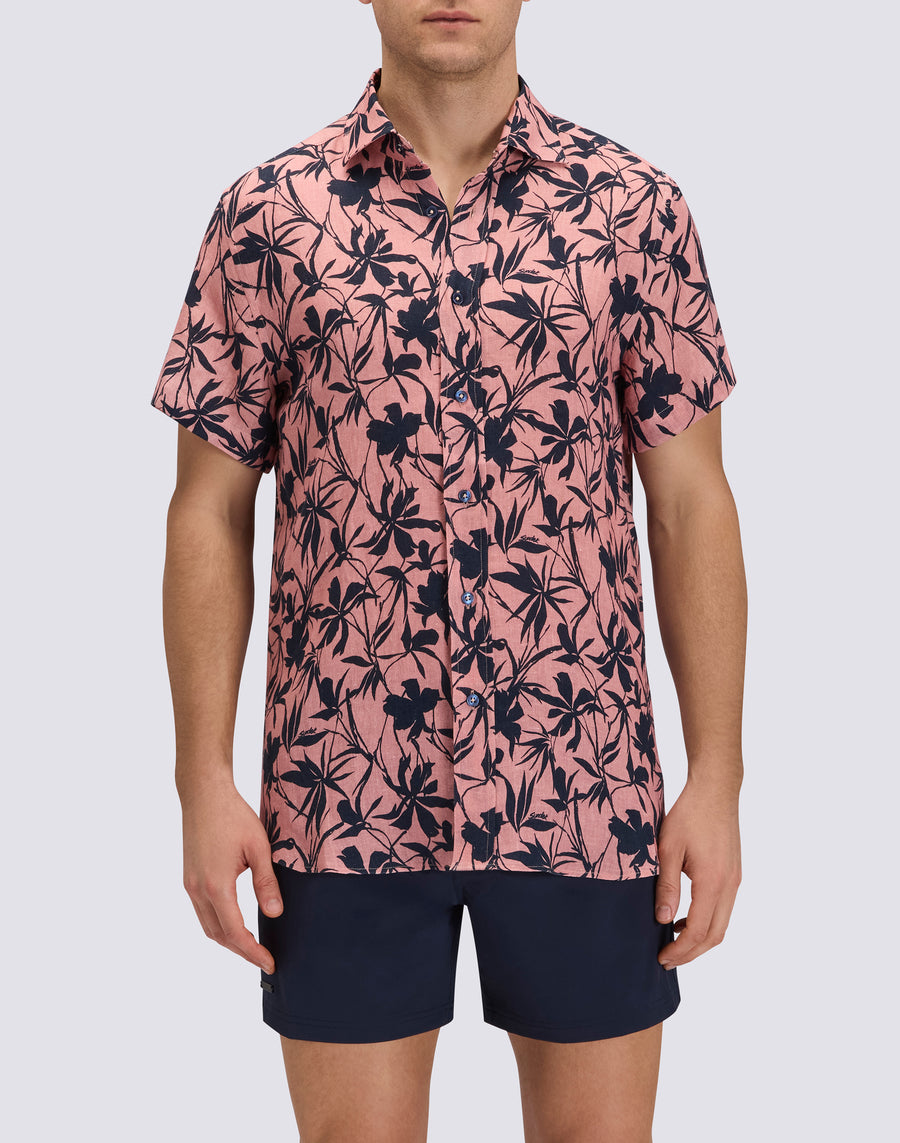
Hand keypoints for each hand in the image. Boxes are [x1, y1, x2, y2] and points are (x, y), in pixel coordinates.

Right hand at [180, 775, 282, 972]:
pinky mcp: (189, 878)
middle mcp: (198, 890)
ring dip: (228, 940)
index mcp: (216, 886)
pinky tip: (234, 923)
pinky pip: (202, 912)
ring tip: (252, 946)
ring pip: (208, 926)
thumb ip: (266, 882)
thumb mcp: (258, 847)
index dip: (253, 951)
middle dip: (241, 951)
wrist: (204, 795)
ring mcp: (190, 885)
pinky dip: (218, 925)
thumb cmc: (234, 816)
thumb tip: (275, 913)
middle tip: (265, 959)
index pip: (235, 932)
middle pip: (218, 935)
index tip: (270, 963)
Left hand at [654, 775, 741, 968]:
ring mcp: (735, 880)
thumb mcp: (668, 849)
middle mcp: (730, 885)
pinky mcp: (734, 874)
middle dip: (691, 953)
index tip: (662, 958)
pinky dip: (707, 922)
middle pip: (715, 936)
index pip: (699, 932)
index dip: (681, 950)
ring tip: (673, 942)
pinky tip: (685, 918)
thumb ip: (666, 885)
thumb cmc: (688, 815)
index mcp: (713, 882)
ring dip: (700, 939)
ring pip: (722, 924)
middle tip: (666, 959)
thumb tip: (662, 919)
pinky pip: (723, 909)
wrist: (715, 791)